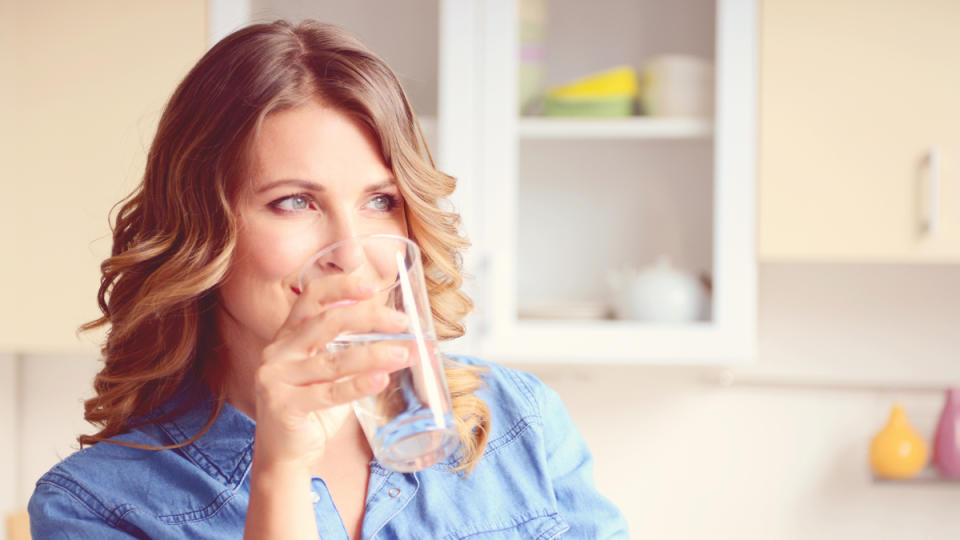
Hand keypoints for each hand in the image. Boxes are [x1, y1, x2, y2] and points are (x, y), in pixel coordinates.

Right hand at [251, 274, 409, 472]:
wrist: (285, 455)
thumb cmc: (313, 409)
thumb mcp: (327, 371)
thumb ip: (348, 347)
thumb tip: (398, 331)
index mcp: (287, 336)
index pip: (311, 298)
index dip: (340, 287)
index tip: (372, 285)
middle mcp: (278, 352)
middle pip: (327, 323)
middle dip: (369, 318)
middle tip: (403, 322)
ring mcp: (276, 379)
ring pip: (333, 361)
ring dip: (375, 355)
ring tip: (406, 353)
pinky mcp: (283, 407)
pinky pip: (329, 393)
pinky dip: (358, 385)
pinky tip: (382, 380)